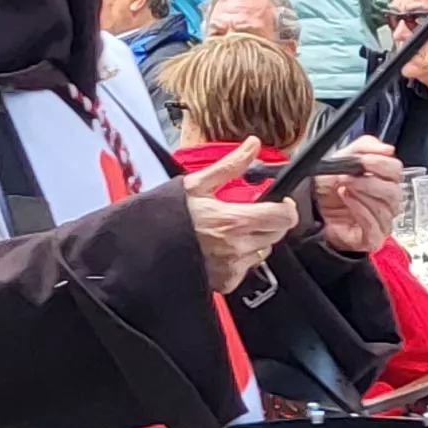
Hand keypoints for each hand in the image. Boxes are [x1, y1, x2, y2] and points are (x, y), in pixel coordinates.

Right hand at [181, 141, 300, 294]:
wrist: (142, 247)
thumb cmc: (166, 216)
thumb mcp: (197, 184)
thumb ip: (231, 165)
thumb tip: (253, 145)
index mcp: (233, 221)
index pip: (283, 217)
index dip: (285, 207)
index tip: (278, 201)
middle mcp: (236, 247)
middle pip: (277, 234)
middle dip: (271, 221)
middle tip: (252, 212)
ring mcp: (232, 267)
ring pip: (264, 251)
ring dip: (256, 239)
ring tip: (232, 230)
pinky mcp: (225, 282)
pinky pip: (247, 268)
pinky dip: (241, 258)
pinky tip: (223, 248)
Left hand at [314, 139, 407, 252]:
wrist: (308, 209)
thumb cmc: (326, 188)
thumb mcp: (342, 158)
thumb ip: (364, 147)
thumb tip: (387, 149)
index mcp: (383, 180)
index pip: (396, 171)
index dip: (382, 164)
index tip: (364, 160)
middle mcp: (386, 202)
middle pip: (394, 192)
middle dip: (369, 182)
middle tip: (348, 177)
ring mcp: (381, 221)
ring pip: (385, 208)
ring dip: (362, 195)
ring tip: (342, 188)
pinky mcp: (372, 239)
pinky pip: (374, 226)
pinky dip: (361, 211)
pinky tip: (347, 200)